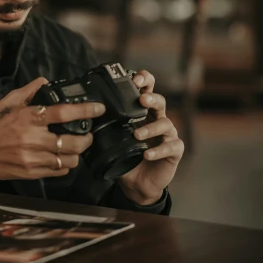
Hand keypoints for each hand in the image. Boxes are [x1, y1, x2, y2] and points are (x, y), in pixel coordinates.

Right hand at [0, 77, 105, 180]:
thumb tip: (45, 82)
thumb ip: (29, 91)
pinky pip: (57, 171)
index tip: (99, 108)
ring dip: (76, 154)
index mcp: (29, 117)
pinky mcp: (30, 173)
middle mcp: (33, 139)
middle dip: (86, 138)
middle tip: (87, 133)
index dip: (86, 110)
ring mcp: (32, 158)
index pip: (64, 112)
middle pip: (73, 142)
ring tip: (75, 147)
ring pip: (68, 160)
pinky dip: (64, 165)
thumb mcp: (7, 101)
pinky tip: (60, 158)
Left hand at [118, 70, 183, 205]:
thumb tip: (87, 115)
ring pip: (165, 123)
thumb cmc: (126, 155)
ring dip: (150, 128)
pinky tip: (147, 154)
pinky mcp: (174, 151)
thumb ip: (106, 125)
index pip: (147, 89)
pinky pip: (171, 146)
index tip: (135, 79)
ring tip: (136, 135)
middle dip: (151, 97)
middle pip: (160, 101)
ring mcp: (167, 134)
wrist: (136, 182)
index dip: (145, 80)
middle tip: (141, 99)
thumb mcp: (113, 138)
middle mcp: (157, 119)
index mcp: (143, 112)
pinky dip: (158, 149)